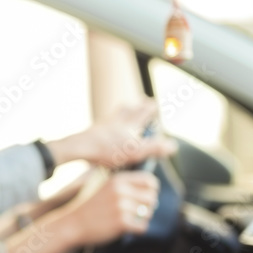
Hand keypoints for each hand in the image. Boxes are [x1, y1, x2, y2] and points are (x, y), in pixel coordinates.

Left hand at [45, 99, 175, 169]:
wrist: (79, 148)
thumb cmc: (107, 150)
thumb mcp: (135, 151)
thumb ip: (154, 148)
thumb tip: (173, 145)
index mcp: (128, 125)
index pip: (143, 113)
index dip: (150, 109)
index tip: (155, 103)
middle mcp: (115, 121)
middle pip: (128, 110)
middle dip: (137, 106)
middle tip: (142, 101)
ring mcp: (102, 125)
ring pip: (115, 114)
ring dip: (122, 111)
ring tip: (125, 109)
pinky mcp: (91, 132)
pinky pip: (102, 124)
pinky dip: (107, 123)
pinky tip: (104, 127)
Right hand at [50, 168, 160, 246]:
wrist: (72, 223)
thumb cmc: (90, 207)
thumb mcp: (103, 187)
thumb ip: (124, 184)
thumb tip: (151, 189)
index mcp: (117, 180)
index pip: (149, 181)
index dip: (151, 190)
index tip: (145, 198)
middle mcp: (120, 190)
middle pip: (151, 198)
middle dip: (147, 207)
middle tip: (136, 213)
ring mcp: (120, 206)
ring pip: (148, 214)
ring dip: (141, 219)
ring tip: (128, 221)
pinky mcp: (121, 222)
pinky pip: (142, 227)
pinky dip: (137, 230)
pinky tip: (126, 229)